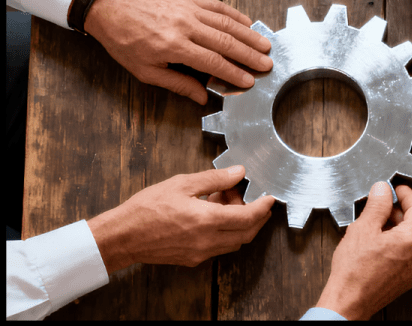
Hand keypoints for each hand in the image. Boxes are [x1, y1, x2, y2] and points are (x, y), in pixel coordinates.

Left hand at [83, 0, 272, 103]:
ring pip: (227, 23)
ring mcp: (189, 9)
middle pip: (226, 42)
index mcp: (173, 46)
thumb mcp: (146, 71)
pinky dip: (236, 15)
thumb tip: (203, 97)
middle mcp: (185, 26)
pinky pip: (218, 6)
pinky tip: (249, 23)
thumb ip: (178, 83)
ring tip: (266, 46)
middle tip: (267, 64)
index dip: (234, 73)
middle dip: (249, 55)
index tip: (249, 81)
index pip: (212, 61)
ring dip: (249, 35)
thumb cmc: (126, 43)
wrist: (113, 9)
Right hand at [87, 165, 275, 273]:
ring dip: (238, 223)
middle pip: (246, 234)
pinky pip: (219, 246)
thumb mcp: (182, 184)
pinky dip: (224, 231)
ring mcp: (200, 253)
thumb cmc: (146, 209)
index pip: (248, 218)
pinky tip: (212, 214)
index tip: (270, 197)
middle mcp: (207, 241)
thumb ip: (214, 179)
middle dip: (256, 216)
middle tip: (249, 197)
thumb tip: (238, 172)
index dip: (263, 208)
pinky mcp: (192, 259)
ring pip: (234, 242)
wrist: (121, 237)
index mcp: (206, 221)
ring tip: (224, 201)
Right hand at [315, 182, 411, 319]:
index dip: (407, 195)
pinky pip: (410, 253)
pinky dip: (399, 241)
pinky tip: (380, 241)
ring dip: (400, 226)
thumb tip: (383, 190)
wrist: (348, 302)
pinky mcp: (408, 278)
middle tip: (384, 204)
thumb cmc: (354, 270)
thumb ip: (377, 205)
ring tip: (378, 223)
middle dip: (402, 210)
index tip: (395, 190)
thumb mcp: (363, 228)